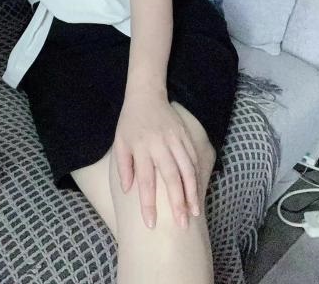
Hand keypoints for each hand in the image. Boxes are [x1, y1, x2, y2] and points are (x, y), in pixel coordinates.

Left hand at [113, 90, 200, 229]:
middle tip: (181, 225)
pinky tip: (198, 190)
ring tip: (195, 212)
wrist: (146, 95)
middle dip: (177, 202)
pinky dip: (197, 175)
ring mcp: (174, 138)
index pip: (145, 181)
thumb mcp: (120, 143)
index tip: (151, 224)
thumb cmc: (130, 123)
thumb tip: (128, 190)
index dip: (148, 203)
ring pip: (187, 168)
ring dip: (192, 191)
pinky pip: (193, 157)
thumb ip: (123, 166)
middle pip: (170, 177)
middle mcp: (159, 144)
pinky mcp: (184, 134)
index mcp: (140, 148)